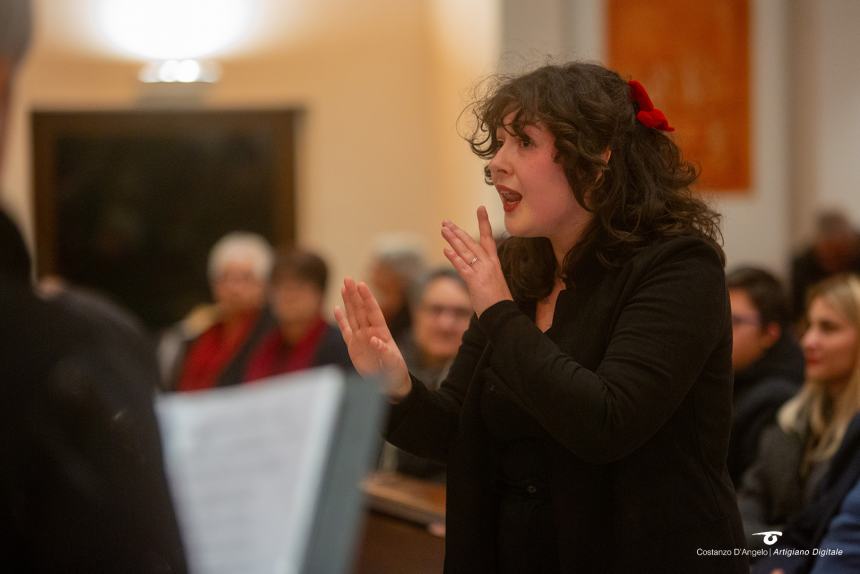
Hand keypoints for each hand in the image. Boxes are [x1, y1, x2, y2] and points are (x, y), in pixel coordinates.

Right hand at [334, 278, 410, 400]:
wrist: (389, 382)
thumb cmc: (395, 370)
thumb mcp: (393, 363)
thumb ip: (384, 352)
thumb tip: (375, 340)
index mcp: (382, 332)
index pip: (373, 311)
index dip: (367, 298)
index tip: (361, 285)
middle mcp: (370, 331)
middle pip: (360, 309)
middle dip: (354, 294)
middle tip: (348, 278)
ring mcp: (361, 337)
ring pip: (352, 315)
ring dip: (347, 301)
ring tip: (344, 286)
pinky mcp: (353, 346)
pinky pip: (345, 330)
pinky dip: (340, 320)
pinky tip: (336, 308)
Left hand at [441, 205, 512, 315]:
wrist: (503, 314)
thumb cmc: (498, 301)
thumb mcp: (494, 282)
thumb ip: (483, 272)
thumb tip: (472, 269)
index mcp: (494, 263)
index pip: (488, 238)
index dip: (484, 222)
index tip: (480, 208)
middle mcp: (488, 264)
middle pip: (471, 242)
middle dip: (457, 231)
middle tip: (446, 222)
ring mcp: (482, 271)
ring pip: (465, 251)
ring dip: (452, 239)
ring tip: (443, 230)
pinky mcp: (475, 281)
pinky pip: (462, 267)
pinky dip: (454, 258)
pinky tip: (446, 250)